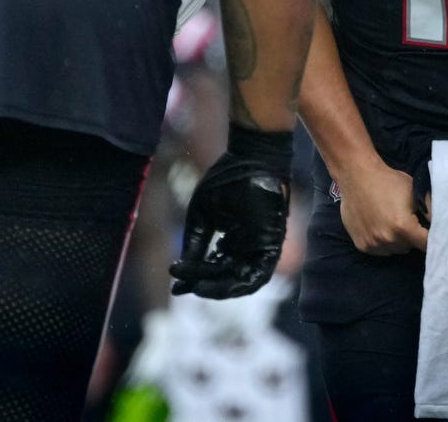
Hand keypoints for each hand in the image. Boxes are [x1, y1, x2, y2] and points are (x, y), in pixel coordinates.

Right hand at [170, 153, 288, 298]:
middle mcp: (246, 247)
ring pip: (242, 281)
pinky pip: (260, 274)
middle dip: (204, 285)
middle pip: (226, 277)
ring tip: (199, 288)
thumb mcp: (202, 215)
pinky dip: (243, 284)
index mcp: (232, 239)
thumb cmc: (226, 180)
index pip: (213, 267)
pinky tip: (220, 285)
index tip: (175, 286)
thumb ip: (194, 243)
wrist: (251, 158)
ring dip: (221, 289)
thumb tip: (181, 272)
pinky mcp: (272, 245)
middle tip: (184, 288)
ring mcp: (260, 246)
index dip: (194, 277)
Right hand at [337, 160, 428, 254]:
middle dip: (412, 237)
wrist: (357, 176)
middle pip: (410, 247)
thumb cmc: (388, 181)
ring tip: (392, 222)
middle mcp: (388, 239)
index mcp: (403, 227)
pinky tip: (379, 226)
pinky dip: (382, 242)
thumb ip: (430, 209)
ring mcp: (373, 244)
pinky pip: (379, 250)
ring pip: (394, 250)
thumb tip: (441, 222)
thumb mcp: (414, 190)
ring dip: (396, 241)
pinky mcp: (361, 245)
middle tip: (408, 221)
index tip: (432, 234)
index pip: (426, 244)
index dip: (433, 239)